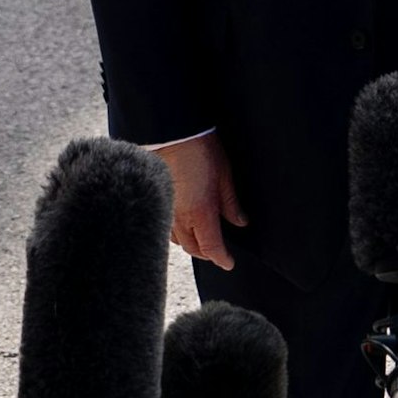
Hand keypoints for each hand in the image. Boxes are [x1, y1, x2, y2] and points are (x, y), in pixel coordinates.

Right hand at [151, 132, 246, 269]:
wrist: (172, 134)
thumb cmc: (200, 150)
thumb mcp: (225, 176)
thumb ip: (231, 203)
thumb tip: (240, 222)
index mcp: (201, 213)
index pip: (211, 247)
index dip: (221, 259)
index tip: (229, 263)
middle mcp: (181, 217)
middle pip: (193, 248)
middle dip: (207, 254)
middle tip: (218, 252)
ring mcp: (166, 211)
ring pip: (178, 240)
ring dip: (191, 244)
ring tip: (203, 240)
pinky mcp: (158, 202)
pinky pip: (166, 227)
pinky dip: (177, 233)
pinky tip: (184, 226)